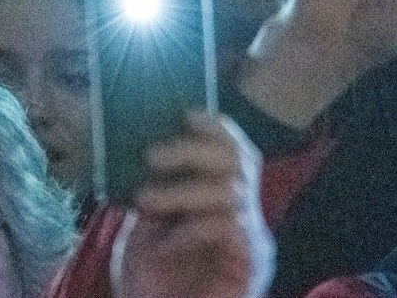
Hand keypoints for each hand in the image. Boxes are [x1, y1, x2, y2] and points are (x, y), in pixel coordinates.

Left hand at [113, 112, 273, 297]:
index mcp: (219, 198)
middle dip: (195, 149)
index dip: (216, 127)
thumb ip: (153, 188)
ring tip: (147, 200)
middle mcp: (242, 213)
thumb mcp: (144, 225)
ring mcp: (251, 239)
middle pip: (239, 160)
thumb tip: (144, 142)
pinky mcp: (252, 264)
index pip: (234, 149)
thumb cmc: (151, 281)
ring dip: (184, 190)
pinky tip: (169, 241)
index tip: (186, 114)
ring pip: (231, 190)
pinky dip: (194, 227)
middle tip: (154, 155)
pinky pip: (230, 227)